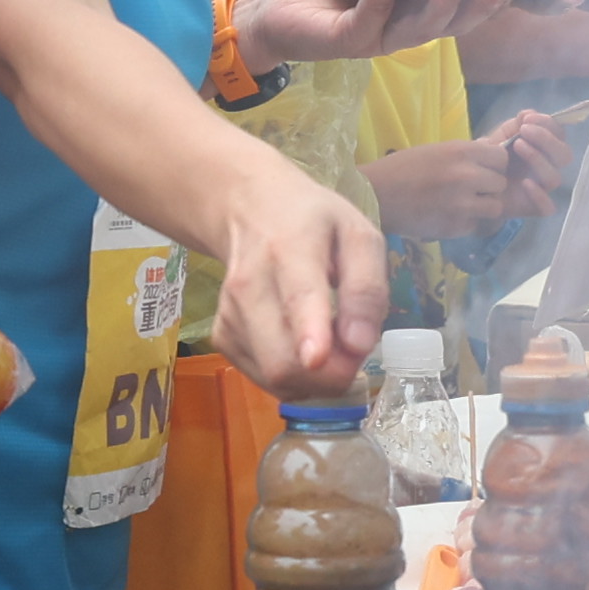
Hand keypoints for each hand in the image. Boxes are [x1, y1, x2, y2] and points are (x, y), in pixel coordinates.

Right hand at [209, 170, 391, 396]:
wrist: (250, 210)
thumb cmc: (315, 224)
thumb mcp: (358, 237)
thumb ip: (366, 288)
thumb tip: (360, 345)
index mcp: (290, 248)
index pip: (298, 295)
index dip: (309, 330)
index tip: (317, 358)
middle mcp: (249, 284)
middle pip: (282, 357)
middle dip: (330, 375)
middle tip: (354, 354)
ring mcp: (229, 313)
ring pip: (274, 376)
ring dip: (315, 379)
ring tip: (331, 344)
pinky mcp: (222, 336)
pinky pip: (265, 379)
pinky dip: (294, 377)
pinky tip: (302, 347)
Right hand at [366, 113, 571, 243]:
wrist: (375, 196)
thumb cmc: (402, 168)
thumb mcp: (436, 151)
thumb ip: (465, 155)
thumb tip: (492, 152)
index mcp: (461, 151)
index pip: (501, 157)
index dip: (494, 164)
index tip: (484, 169)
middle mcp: (466, 176)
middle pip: (500, 183)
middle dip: (489, 187)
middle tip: (472, 189)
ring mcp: (462, 203)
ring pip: (495, 207)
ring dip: (483, 207)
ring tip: (465, 205)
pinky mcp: (455, 227)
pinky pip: (476, 225)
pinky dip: (466, 223)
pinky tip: (448, 216)